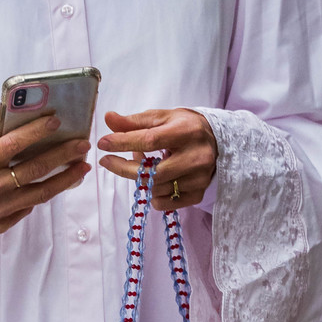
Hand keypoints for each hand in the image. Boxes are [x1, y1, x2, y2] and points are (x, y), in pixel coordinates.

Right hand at [0, 114, 90, 243]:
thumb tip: (5, 117)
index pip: (15, 145)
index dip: (38, 132)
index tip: (57, 122)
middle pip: (35, 169)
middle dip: (63, 155)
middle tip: (82, 145)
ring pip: (39, 193)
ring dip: (64, 179)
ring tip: (82, 167)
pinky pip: (27, 208)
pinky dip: (43, 194)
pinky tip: (57, 183)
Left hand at [98, 109, 215, 209]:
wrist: (218, 142)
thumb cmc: (185, 127)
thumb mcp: (162, 118)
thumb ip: (134, 121)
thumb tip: (108, 118)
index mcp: (187, 132)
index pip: (150, 140)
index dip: (123, 143)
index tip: (103, 143)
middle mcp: (196, 157)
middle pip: (152, 173)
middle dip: (124, 168)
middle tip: (107, 162)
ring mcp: (198, 179)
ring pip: (156, 189)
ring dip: (139, 179)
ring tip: (140, 163)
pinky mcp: (197, 194)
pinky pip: (164, 204)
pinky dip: (152, 194)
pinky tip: (154, 180)